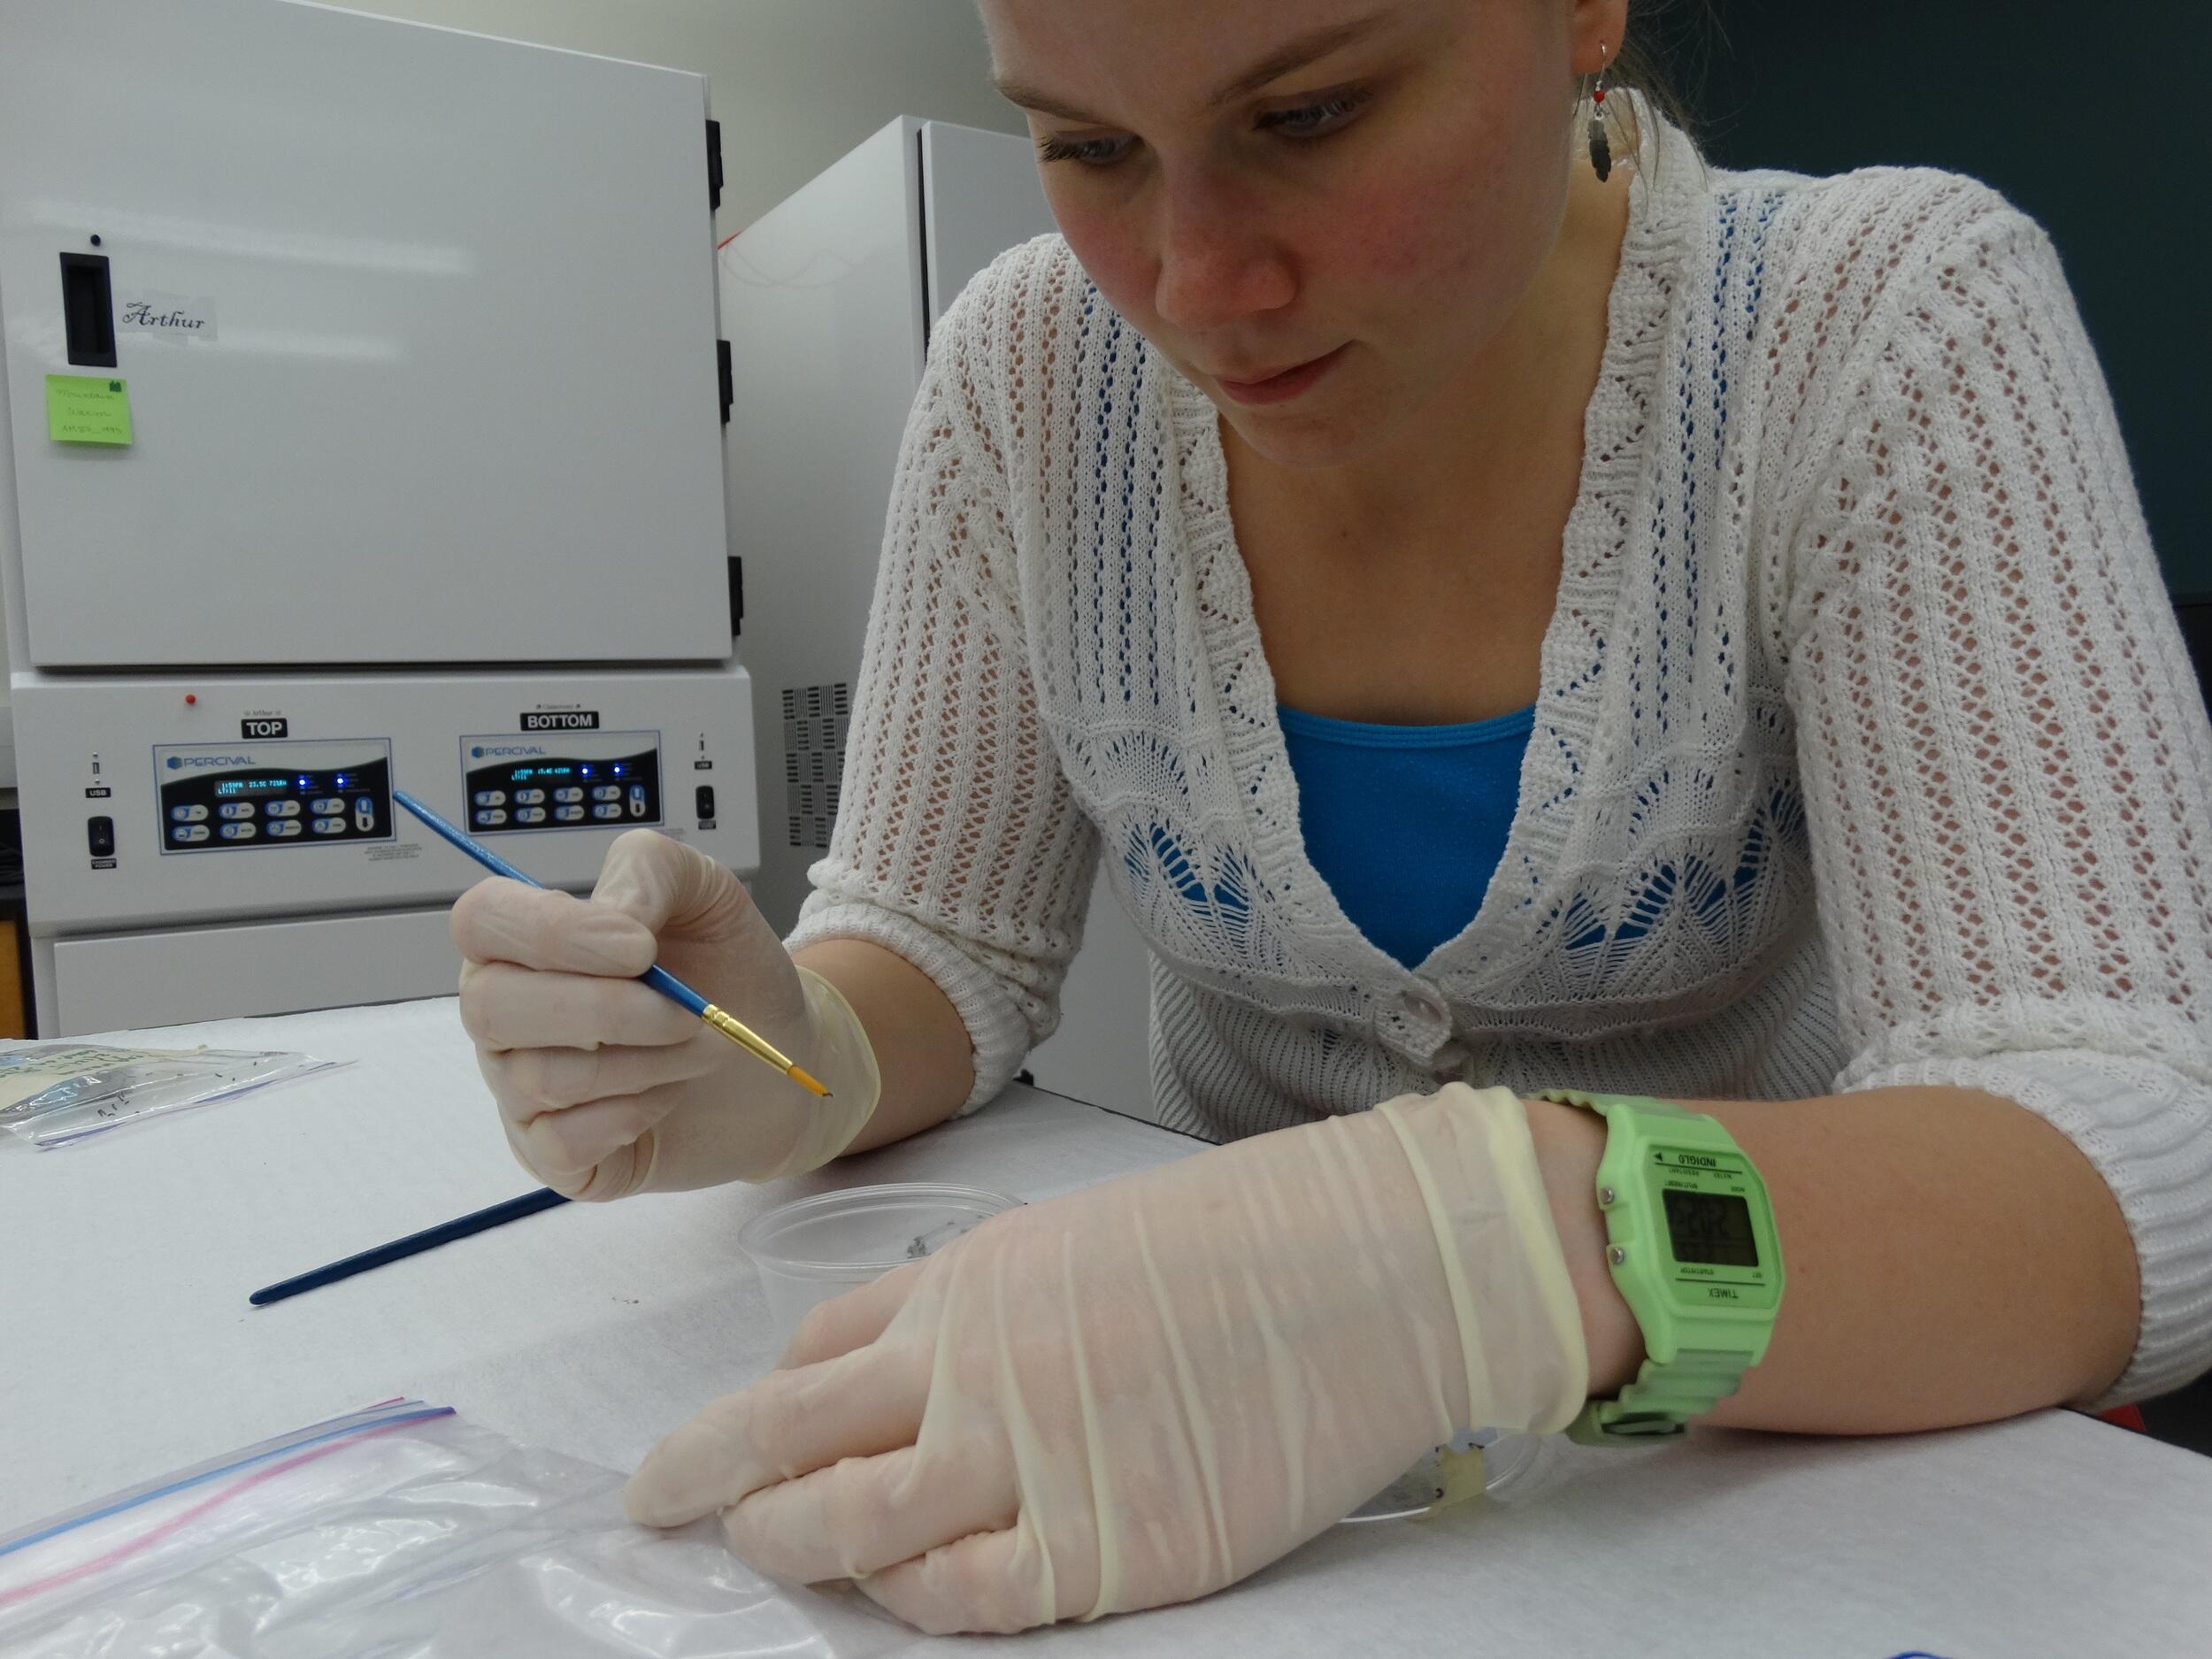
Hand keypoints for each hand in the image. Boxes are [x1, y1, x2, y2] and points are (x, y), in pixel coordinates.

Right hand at [451, 829, 878, 1197]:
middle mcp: (507, 1014)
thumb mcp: (707, 893)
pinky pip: (564, 1141)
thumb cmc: (730, 973)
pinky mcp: (553, 1154)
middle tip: (688, 1012)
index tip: (641, 947)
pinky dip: (633, 1116)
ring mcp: (520, 1089)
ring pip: (541, 1078)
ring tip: (695, 1049)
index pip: (480, 920)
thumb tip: (611, 913)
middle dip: (610, 1010)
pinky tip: (666, 1097)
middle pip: (493, 1008)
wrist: (779, 1056)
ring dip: (644, 1063)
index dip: (552, 933)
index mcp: (527, 941)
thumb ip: (649, 871)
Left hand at [623, 1084, 1588, 1632]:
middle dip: (707, 1482)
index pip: (806, 1357)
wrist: (1369, 1264)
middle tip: (665, 1510)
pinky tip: (906, 1594)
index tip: (701, 1449)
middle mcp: (972, 1370)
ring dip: (787, 1546)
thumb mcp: (1067, 1237)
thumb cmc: (1237, 1239)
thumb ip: (963, 1302)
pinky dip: (914, 1603)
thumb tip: (874, 1362)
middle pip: (786, 1442)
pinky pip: (965, 1601)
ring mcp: (1034, 1464)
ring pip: (848, 1529)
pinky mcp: (1108, 1550)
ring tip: (763, 1555)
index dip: (738, 1411)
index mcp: (965, 1286)